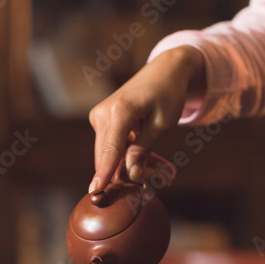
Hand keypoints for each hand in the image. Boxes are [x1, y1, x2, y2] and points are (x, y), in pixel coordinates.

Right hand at [88, 45, 205, 191]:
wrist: (165, 70)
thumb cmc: (169, 94)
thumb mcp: (163, 124)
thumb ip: (143, 149)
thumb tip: (130, 175)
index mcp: (120, 111)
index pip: (110, 150)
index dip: (104, 174)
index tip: (95, 193)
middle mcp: (104, 113)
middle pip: (111, 157)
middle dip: (135, 173)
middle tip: (167, 178)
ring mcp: (100, 117)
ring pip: (113, 155)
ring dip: (138, 166)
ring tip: (168, 173)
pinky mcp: (103, 121)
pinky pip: (116, 147)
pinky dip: (134, 156)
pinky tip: (158, 164)